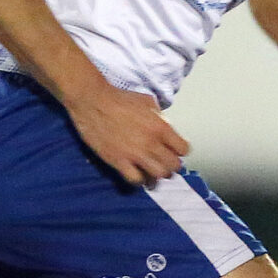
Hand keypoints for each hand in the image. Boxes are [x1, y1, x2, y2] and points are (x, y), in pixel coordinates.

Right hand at [65, 82, 188, 184]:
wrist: (93, 101)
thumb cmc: (119, 98)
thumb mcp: (148, 102)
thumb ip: (159, 117)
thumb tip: (164, 126)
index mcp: (161, 127)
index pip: (183, 150)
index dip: (179, 151)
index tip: (174, 151)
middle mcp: (151, 143)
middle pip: (173, 166)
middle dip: (171, 166)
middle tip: (164, 163)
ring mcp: (135, 154)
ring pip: (158, 175)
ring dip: (156, 175)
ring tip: (151, 171)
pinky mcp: (118, 161)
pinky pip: (135, 180)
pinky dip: (138, 179)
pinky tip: (136, 173)